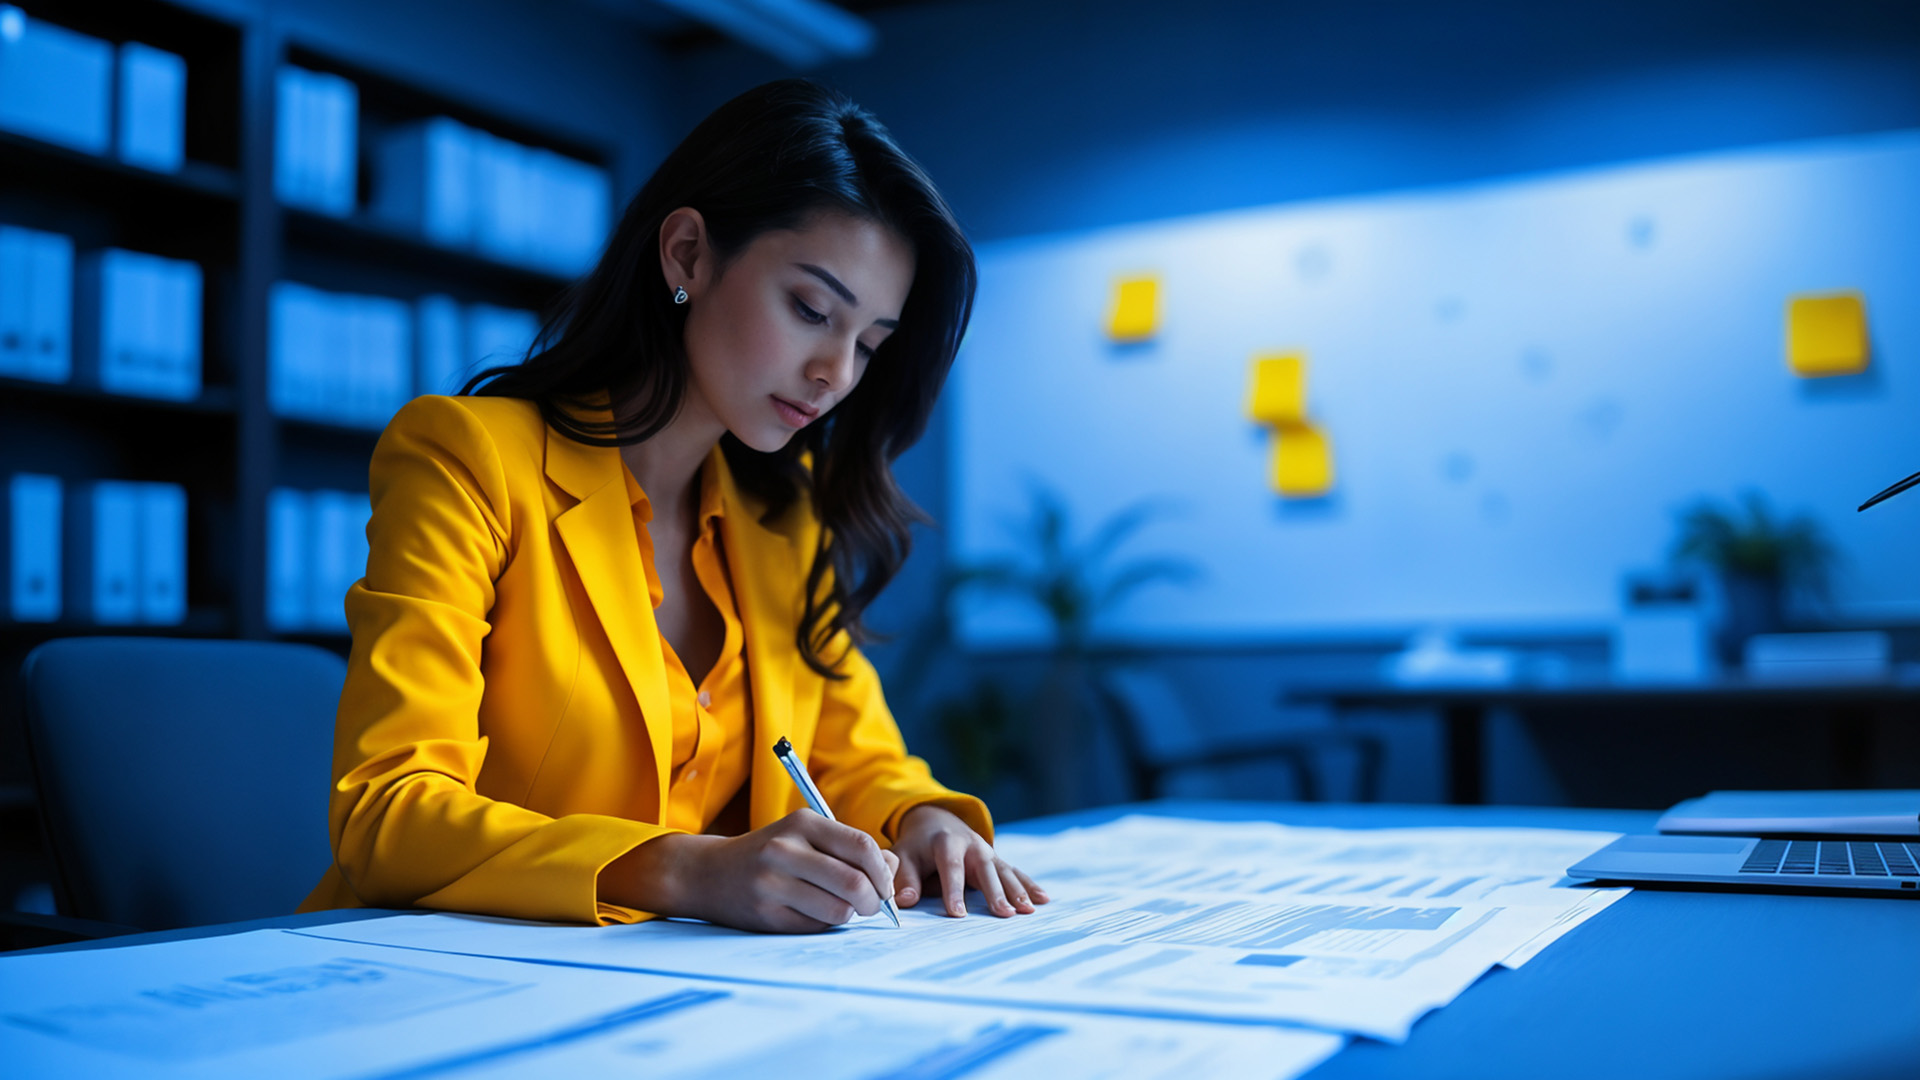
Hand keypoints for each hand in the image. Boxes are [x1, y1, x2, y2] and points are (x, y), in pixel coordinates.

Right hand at [604, 809, 898, 932]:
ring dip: (849, 915)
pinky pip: (815, 926)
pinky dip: (824, 924)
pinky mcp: (765, 913)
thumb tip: (893, 867)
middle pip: (854, 882)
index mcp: (802, 823)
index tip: (885, 885)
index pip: (862, 847)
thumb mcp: (807, 836)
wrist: (708, 872)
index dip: (883, 871)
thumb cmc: (770, 853)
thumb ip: (850, 848)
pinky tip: (813, 913)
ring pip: (838, 910)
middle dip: (873, 901)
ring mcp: (772, 883)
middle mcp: (785, 849)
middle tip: (871, 906)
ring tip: (842, 909)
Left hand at [891, 804, 1048, 917]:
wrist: (936, 822)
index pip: (951, 867)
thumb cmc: (917, 846)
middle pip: (985, 869)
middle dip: (995, 892)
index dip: (953, 890)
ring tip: (1028, 910)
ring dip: (1017, 890)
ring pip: (1004, 871)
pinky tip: (1043, 899)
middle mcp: (972, 845)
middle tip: (1004, 914)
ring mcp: (989, 852)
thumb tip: (904, 900)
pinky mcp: (998, 861)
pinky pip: (1016, 873)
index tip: (957, 914)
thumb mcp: (904, 856)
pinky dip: (1029, 885)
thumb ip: (905, 878)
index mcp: (946, 842)